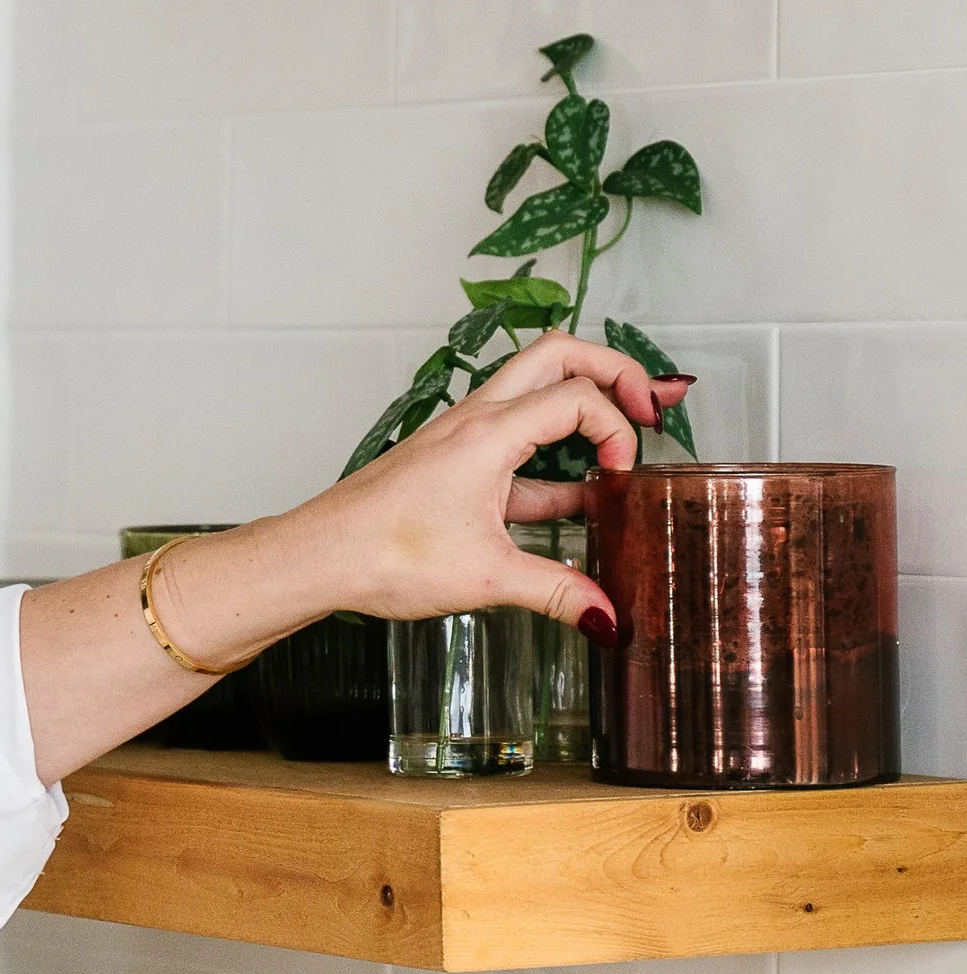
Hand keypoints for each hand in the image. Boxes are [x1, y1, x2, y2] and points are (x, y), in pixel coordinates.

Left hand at [17, 335, 689, 777]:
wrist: (319, 556)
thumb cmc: (384, 552)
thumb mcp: (487, 577)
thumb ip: (557, 593)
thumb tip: (608, 618)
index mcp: (490, 432)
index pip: (578, 397)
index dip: (617, 427)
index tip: (624, 475)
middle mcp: (476, 420)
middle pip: (558, 356)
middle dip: (613, 370)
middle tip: (652, 404)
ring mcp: (463, 438)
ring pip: (534, 390)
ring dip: (583, 405)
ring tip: (625, 440)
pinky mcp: (453, 464)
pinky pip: (516, 444)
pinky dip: (553, 461)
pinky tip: (580, 502)